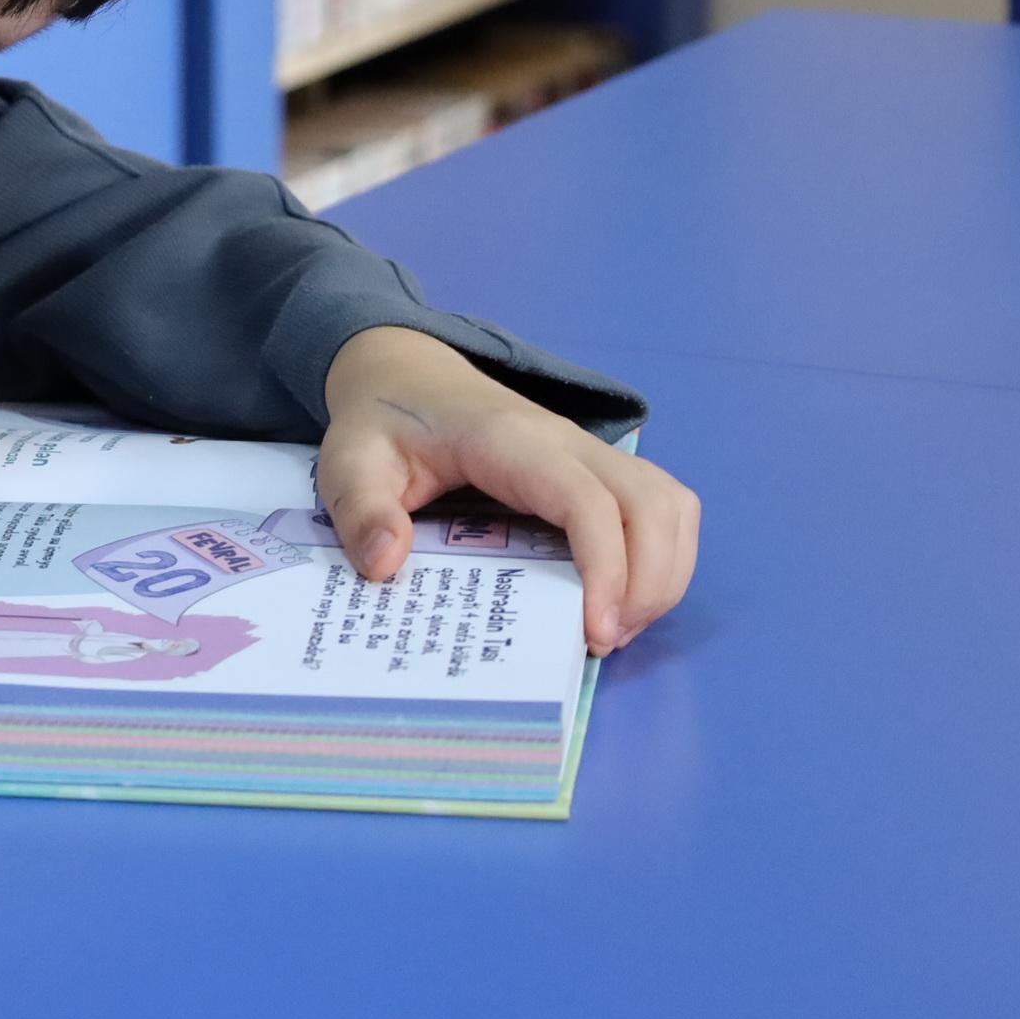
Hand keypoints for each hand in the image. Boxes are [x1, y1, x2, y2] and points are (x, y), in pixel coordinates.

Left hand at [317, 326, 699, 657]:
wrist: (406, 377)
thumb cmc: (383, 423)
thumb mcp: (349, 462)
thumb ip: (361, 508)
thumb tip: (387, 564)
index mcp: (511, 442)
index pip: (587, 500)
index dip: (607, 568)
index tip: (595, 633)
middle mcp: (567, 443)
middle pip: (653, 504)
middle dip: (650, 583)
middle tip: (603, 641)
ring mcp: (589, 454)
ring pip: (670, 504)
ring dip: (664, 573)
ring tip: (615, 628)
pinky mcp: (597, 471)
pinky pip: (659, 507)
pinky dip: (661, 558)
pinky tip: (619, 600)